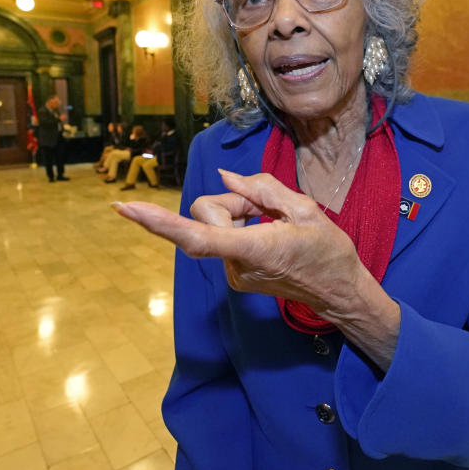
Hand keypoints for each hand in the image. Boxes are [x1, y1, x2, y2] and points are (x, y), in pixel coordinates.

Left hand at [115, 170, 365, 312]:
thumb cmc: (328, 251)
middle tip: (269, 209)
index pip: (198, 236)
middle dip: (231, 202)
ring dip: (239, 215)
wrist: (340, 293)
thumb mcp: (305, 209)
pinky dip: (241, 227)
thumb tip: (225, 176)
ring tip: (274, 225)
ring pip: (215, 225)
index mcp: (255, 247)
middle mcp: (236, 265)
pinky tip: (268, 236)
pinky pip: (223, 237)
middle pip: (207, 215)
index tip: (128, 210)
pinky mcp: (235, 276)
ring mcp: (234, 274)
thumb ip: (261, 189)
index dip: (160, 223)